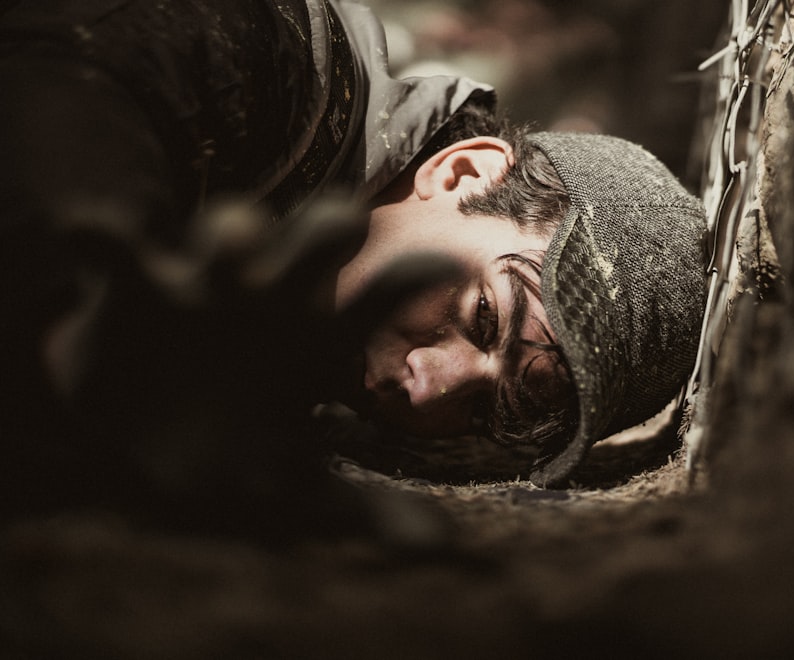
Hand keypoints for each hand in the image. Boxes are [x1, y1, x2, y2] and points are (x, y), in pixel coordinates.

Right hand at [14, 196, 458, 537]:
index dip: (417, 279)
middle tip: (348, 224)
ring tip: (232, 255)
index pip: (384, 293)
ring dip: (233, 231)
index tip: (453, 269)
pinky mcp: (136, 282)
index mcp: (323, 335)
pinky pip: (121, 248)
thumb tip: (438, 545)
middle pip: (317, 236)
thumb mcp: (295, 484)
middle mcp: (276, 293)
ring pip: (230, 226)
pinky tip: (95, 232)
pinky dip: (108, 235)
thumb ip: (361, 509)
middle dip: (330, 226)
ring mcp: (208, 281)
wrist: (138, 437)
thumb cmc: (234, 451)